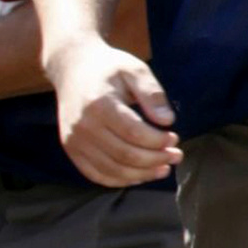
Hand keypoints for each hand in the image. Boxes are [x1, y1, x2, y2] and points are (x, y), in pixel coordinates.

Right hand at [50, 34, 177, 186]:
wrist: (71, 68)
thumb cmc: (107, 67)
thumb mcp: (134, 68)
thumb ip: (152, 92)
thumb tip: (167, 120)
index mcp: (99, 105)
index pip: (134, 134)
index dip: (158, 141)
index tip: (175, 137)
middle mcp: (83, 126)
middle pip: (125, 155)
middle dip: (156, 159)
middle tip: (176, 155)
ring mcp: (74, 140)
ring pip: (112, 170)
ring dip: (142, 174)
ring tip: (163, 169)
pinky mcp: (71, 149)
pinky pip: (96, 174)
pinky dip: (120, 180)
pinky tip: (139, 175)